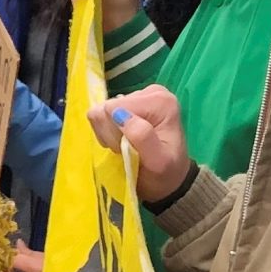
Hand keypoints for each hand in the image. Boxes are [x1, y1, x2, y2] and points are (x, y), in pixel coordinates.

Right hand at [87, 85, 190, 204]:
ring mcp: (138, 95)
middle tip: (128, 149)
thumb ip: (142, 137)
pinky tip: (122, 141)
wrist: (169, 179)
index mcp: (160, 101)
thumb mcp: (158, 161)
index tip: (129, 149)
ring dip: (109, 134)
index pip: (114, 108)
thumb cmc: (164, 173)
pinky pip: (101, 114)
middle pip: (107, 107)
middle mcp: (151, 92)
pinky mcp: (128, 102)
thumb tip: (119, 115)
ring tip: (126, 146)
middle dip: (112, 133)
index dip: (114, 132)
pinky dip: (108, 132)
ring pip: (101, 111)